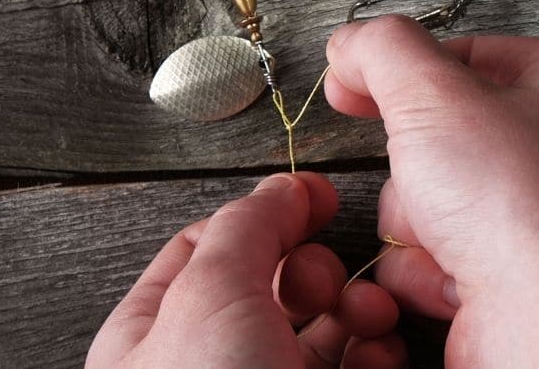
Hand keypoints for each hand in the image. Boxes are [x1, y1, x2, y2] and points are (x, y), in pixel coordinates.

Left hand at [87, 172, 406, 368]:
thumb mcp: (209, 299)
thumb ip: (246, 227)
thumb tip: (281, 187)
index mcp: (156, 334)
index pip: (209, 248)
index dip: (265, 214)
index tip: (314, 197)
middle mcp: (213, 368)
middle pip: (276, 286)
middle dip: (318, 271)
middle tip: (328, 281)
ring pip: (323, 331)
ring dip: (356, 312)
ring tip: (370, 319)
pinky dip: (377, 356)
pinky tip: (382, 355)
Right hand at [325, 16, 538, 367]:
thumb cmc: (522, 208)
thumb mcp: (434, 95)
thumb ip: (382, 49)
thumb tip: (353, 43)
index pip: (464, 55)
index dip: (401, 70)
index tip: (351, 81)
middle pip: (437, 134)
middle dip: (413, 167)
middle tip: (428, 175)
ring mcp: (538, 214)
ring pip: (426, 198)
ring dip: (414, 222)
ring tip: (449, 236)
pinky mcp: (512, 272)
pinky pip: (435, 254)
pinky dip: (427, 269)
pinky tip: (456, 277)